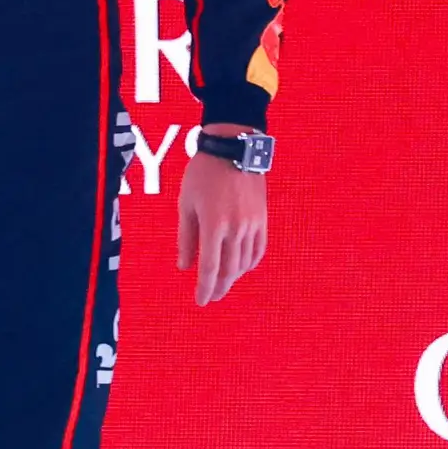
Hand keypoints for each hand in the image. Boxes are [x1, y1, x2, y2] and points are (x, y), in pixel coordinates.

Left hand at [178, 149, 267, 305]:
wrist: (233, 148)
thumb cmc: (203, 173)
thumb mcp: (186, 203)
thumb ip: (186, 238)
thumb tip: (184, 266)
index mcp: (213, 224)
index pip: (210, 268)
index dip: (205, 288)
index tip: (201, 301)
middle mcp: (235, 228)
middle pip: (229, 270)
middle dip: (219, 288)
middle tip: (211, 298)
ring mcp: (252, 224)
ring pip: (245, 262)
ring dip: (234, 277)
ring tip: (223, 283)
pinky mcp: (262, 218)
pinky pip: (259, 249)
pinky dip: (250, 263)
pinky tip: (242, 267)